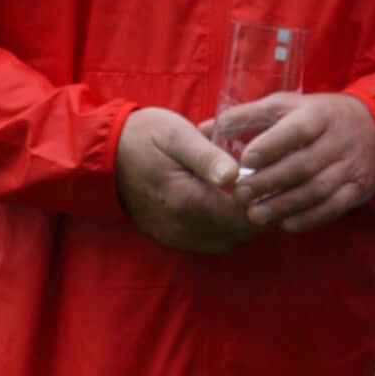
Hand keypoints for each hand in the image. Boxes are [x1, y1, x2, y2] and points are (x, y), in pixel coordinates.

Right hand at [118, 105, 262, 253]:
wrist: (105, 155)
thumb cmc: (144, 137)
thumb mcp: (176, 135)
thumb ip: (207, 157)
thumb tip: (234, 175)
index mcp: (187, 201)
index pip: (244, 215)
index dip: (264, 198)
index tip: (269, 174)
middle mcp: (184, 227)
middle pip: (241, 230)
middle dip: (258, 208)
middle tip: (263, 179)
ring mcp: (178, 236)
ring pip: (229, 238)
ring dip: (243, 218)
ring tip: (247, 188)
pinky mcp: (174, 237)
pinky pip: (211, 240)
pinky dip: (226, 226)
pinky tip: (226, 201)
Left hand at [220, 94, 374, 234]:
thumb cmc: (318, 116)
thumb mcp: (287, 106)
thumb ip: (248, 116)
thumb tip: (206, 126)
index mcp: (318, 115)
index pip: (296, 130)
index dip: (271, 146)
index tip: (245, 160)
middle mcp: (337, 140)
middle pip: (303, 164)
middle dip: (270, 181)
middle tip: (240, 194)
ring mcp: (350, 166)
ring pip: (317, 189)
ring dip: (284, 204)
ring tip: (255, 214)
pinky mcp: (357, 188)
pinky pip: (334, 207)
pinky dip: (309, 217)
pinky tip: (285, 224)